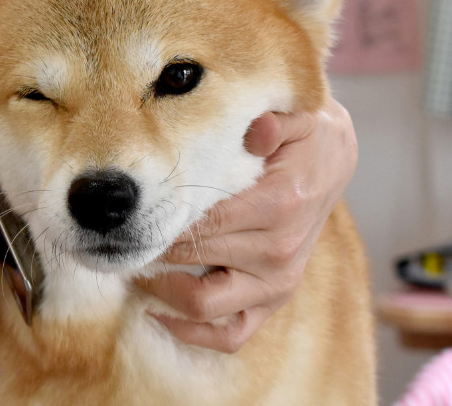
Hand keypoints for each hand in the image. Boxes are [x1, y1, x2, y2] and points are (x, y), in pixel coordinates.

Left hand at [138, 98, 356, 352]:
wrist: (333, 163)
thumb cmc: (303, 138)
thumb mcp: (297, 116)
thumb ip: (274, 122)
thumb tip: (256, 131)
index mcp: (279, 205)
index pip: (204, 221)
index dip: (161, 221)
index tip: (129, 216)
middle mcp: (279, 251)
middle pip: (194, 260)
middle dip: (151, 250)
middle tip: (118, 238)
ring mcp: (278, 282)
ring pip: (205, 306)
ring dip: (162, 291)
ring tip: (132, 268)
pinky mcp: (275, 300)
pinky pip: (231, 335)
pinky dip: (193, 333)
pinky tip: (157, 312)